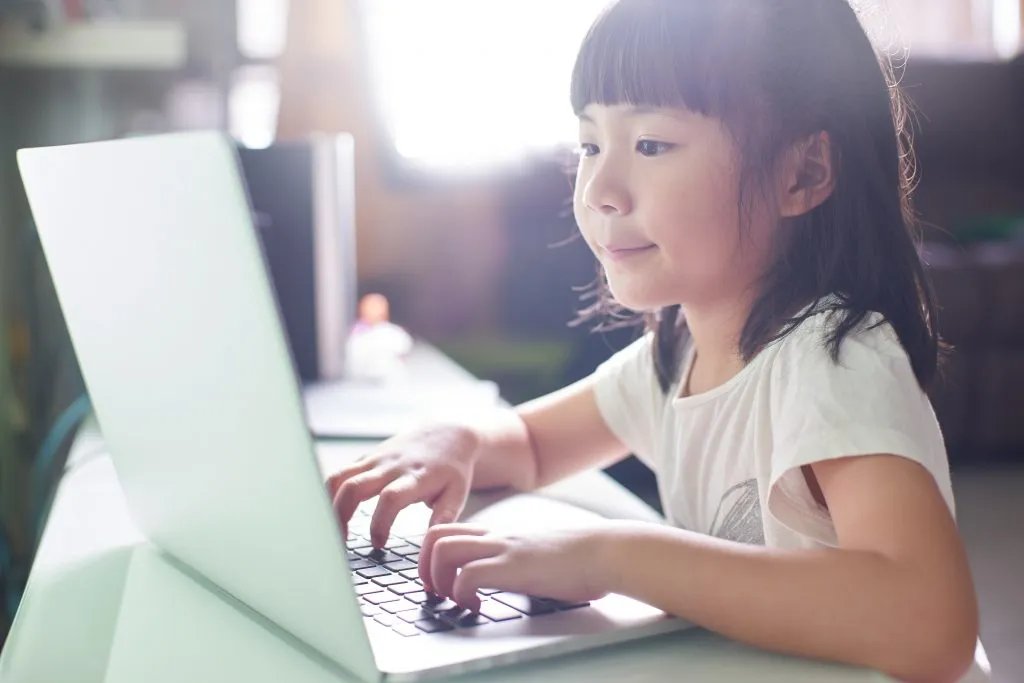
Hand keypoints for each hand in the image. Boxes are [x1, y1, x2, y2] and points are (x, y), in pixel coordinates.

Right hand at [326, 425, 479, 546]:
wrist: (446, 433)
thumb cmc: (452, 469)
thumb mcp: (457, 493)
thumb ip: (444, 517)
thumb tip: (431, 543)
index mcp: (415, 477)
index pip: (390, 498)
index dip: (379, 523)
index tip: (378, 544)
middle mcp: (391, 466)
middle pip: (354, 487)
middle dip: (341, 516)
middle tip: (341, 544)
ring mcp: (375, 460)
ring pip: (339, 478)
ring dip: (329, 505)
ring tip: (332, 532)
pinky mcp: (366, 458)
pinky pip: (340, 474)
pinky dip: (330, 494)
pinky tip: (332, 515)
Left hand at [419, 523, 613, 611]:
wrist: (604, 552)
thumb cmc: (579, 560)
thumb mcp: (536, 557)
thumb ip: (517, 563)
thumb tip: (511, 583)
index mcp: (499, 535)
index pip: (449, 530)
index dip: (432, 556)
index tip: (438, 581)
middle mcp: (494, 537)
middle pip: (433, 534)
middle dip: (422, 567)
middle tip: (436, 591)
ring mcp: (502, 549)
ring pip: (441, 548)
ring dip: (437, 579)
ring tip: (452, 598)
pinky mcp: (511, 567)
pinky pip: (466, 576)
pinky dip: (461, 595)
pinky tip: (476, 607)